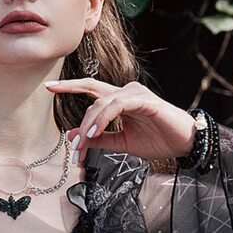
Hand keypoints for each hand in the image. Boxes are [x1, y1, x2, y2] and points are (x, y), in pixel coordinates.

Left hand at [44, 78, 196, 162]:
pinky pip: (117, 105)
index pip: (90, 88)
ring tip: (84, 144)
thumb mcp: (121, 143)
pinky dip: (103, 118)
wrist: (184, 143)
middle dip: (80, 120)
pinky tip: (96, 132)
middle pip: (92, 97)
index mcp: (119, 100)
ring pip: (102, 103)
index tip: (49, 88)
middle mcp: (125, 92)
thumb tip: (74, 137)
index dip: (70, 86)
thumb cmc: (157, 140)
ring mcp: (135, 93)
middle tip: (73, 145)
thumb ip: (99, 139)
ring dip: (89, 125)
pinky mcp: (144, 99)